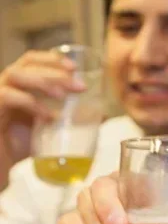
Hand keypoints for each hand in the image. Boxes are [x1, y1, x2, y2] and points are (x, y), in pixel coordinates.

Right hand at [0, 50, 86, 170]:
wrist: (1, 165)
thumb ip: (71, 119)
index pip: (31, 60)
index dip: (51, 59)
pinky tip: (47, 116)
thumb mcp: (49, 129)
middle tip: (79, 86)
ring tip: (63, 96)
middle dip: (55, 71)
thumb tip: (102, 115)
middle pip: (27, 64)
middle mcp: (6, 85)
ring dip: (42, 81)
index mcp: (19, 84)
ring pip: (15, 74)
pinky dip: (30, 103)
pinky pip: (7, 97)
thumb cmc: (22, 145)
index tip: (75, 68)